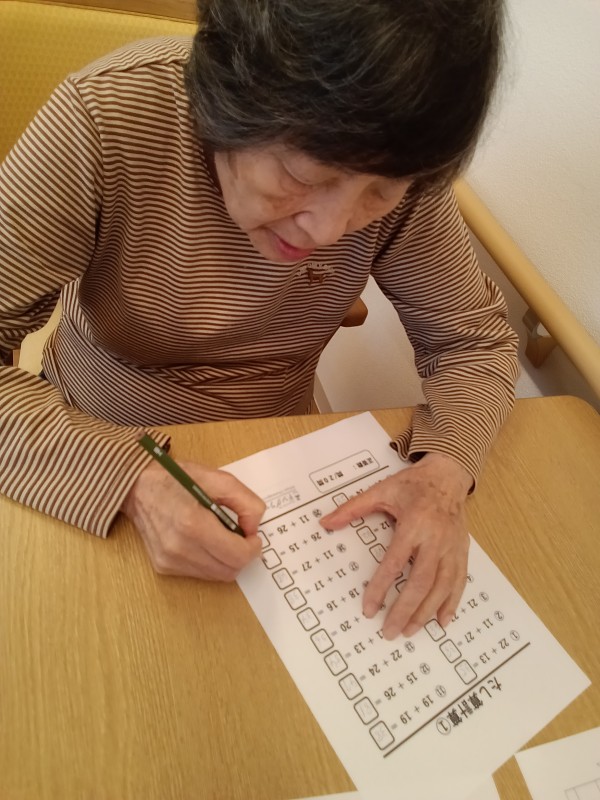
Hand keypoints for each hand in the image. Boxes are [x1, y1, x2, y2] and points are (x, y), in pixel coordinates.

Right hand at [122, 460, 264, 579]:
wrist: (137, 487)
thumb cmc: (177, 478)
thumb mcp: (219, 479)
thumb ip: (246, 502)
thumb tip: (253, 528)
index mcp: (193, 524)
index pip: (237, 556)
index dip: (252, 548)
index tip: (253, 536)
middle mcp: (180, 548)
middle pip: (229, 571)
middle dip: (242, 555)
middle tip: (241, 536)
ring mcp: (170, 560)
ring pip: (216, 576)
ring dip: (226, 560)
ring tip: (221, 536)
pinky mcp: (163, 566)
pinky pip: (199, 573)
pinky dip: (210, 561)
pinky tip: (204, 541)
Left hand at [320, 453, 471, 639]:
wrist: (448, 475)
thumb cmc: (413, 484)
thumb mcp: (381, 491)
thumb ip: (352, 508)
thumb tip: (326, 523)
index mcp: (413, 524)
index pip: (394, 562)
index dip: (381, 587)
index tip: (369, 608)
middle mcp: (435, 539)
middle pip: (420, 582)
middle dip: (405, 610)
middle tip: (390, 631)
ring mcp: (452, 547)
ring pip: (441, 587)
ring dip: (426, 612)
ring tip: (409, 631)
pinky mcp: (462, 551)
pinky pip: (459, 581)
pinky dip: (451, 603)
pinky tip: (442, 621)